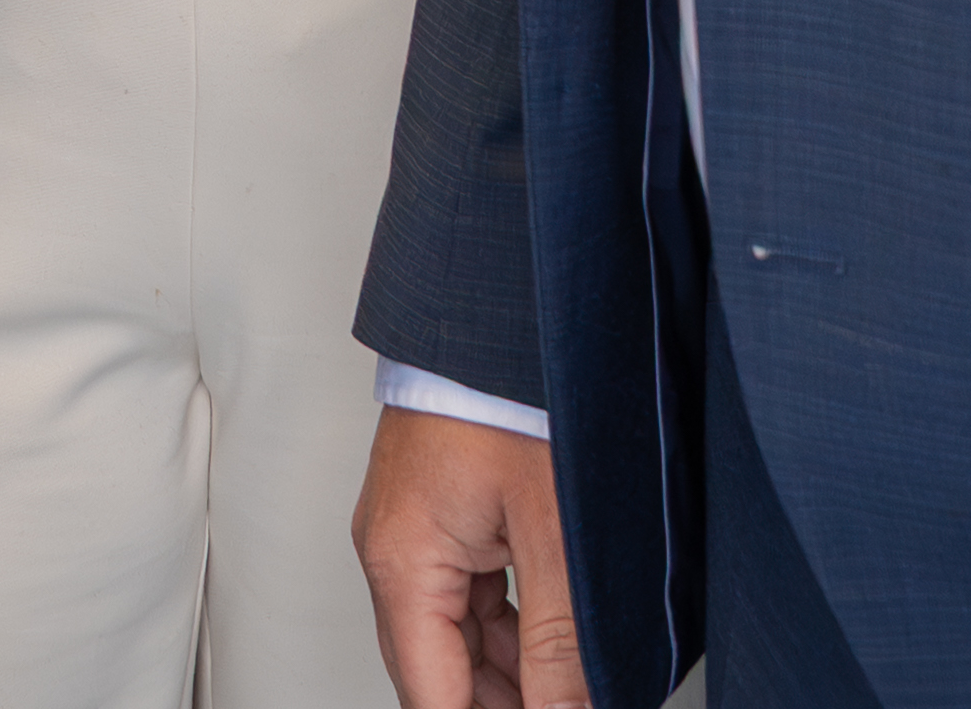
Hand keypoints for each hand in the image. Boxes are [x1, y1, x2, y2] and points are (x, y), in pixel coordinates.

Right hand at [358, 403, 584, 707]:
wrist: (499, 303)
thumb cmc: (511, 386)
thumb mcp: (554, 530)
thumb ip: (559, 641)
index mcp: (402, 560)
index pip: (434, 701)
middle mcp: (394, 550)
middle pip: (439, 675)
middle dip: (505, 706)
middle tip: (570, 706)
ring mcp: (415, 530)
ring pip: (458, 639)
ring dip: (514, 676)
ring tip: (575, 686)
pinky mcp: (442, 512)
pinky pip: (469, 598)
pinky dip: (513, 632)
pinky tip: (559, 648)